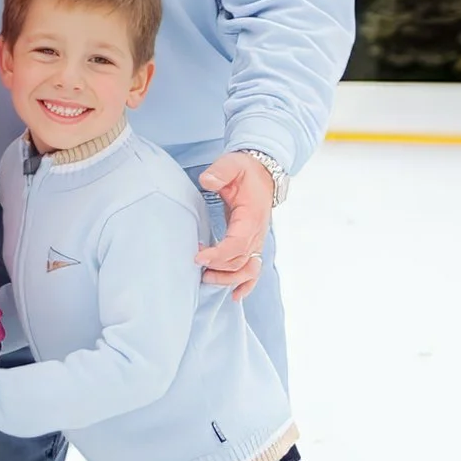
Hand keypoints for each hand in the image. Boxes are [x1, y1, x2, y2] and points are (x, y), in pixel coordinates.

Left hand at [197, 154, 273, 295]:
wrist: (263, 174)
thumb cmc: (245, 171)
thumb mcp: (233, 164)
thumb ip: (221, 171)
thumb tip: (207, 180)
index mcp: (251, 217)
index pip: (237, 243)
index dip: (219, 254)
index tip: (199, 257)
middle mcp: (257, 233)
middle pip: (240, 261)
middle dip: (218, 268)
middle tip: (196, 266)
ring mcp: (257, 240)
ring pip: (247, 269)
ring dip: (229, 279)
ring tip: (207, 280)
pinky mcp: (253, 243)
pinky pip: (254, 269)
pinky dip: (246, 284)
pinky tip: (235, 295)